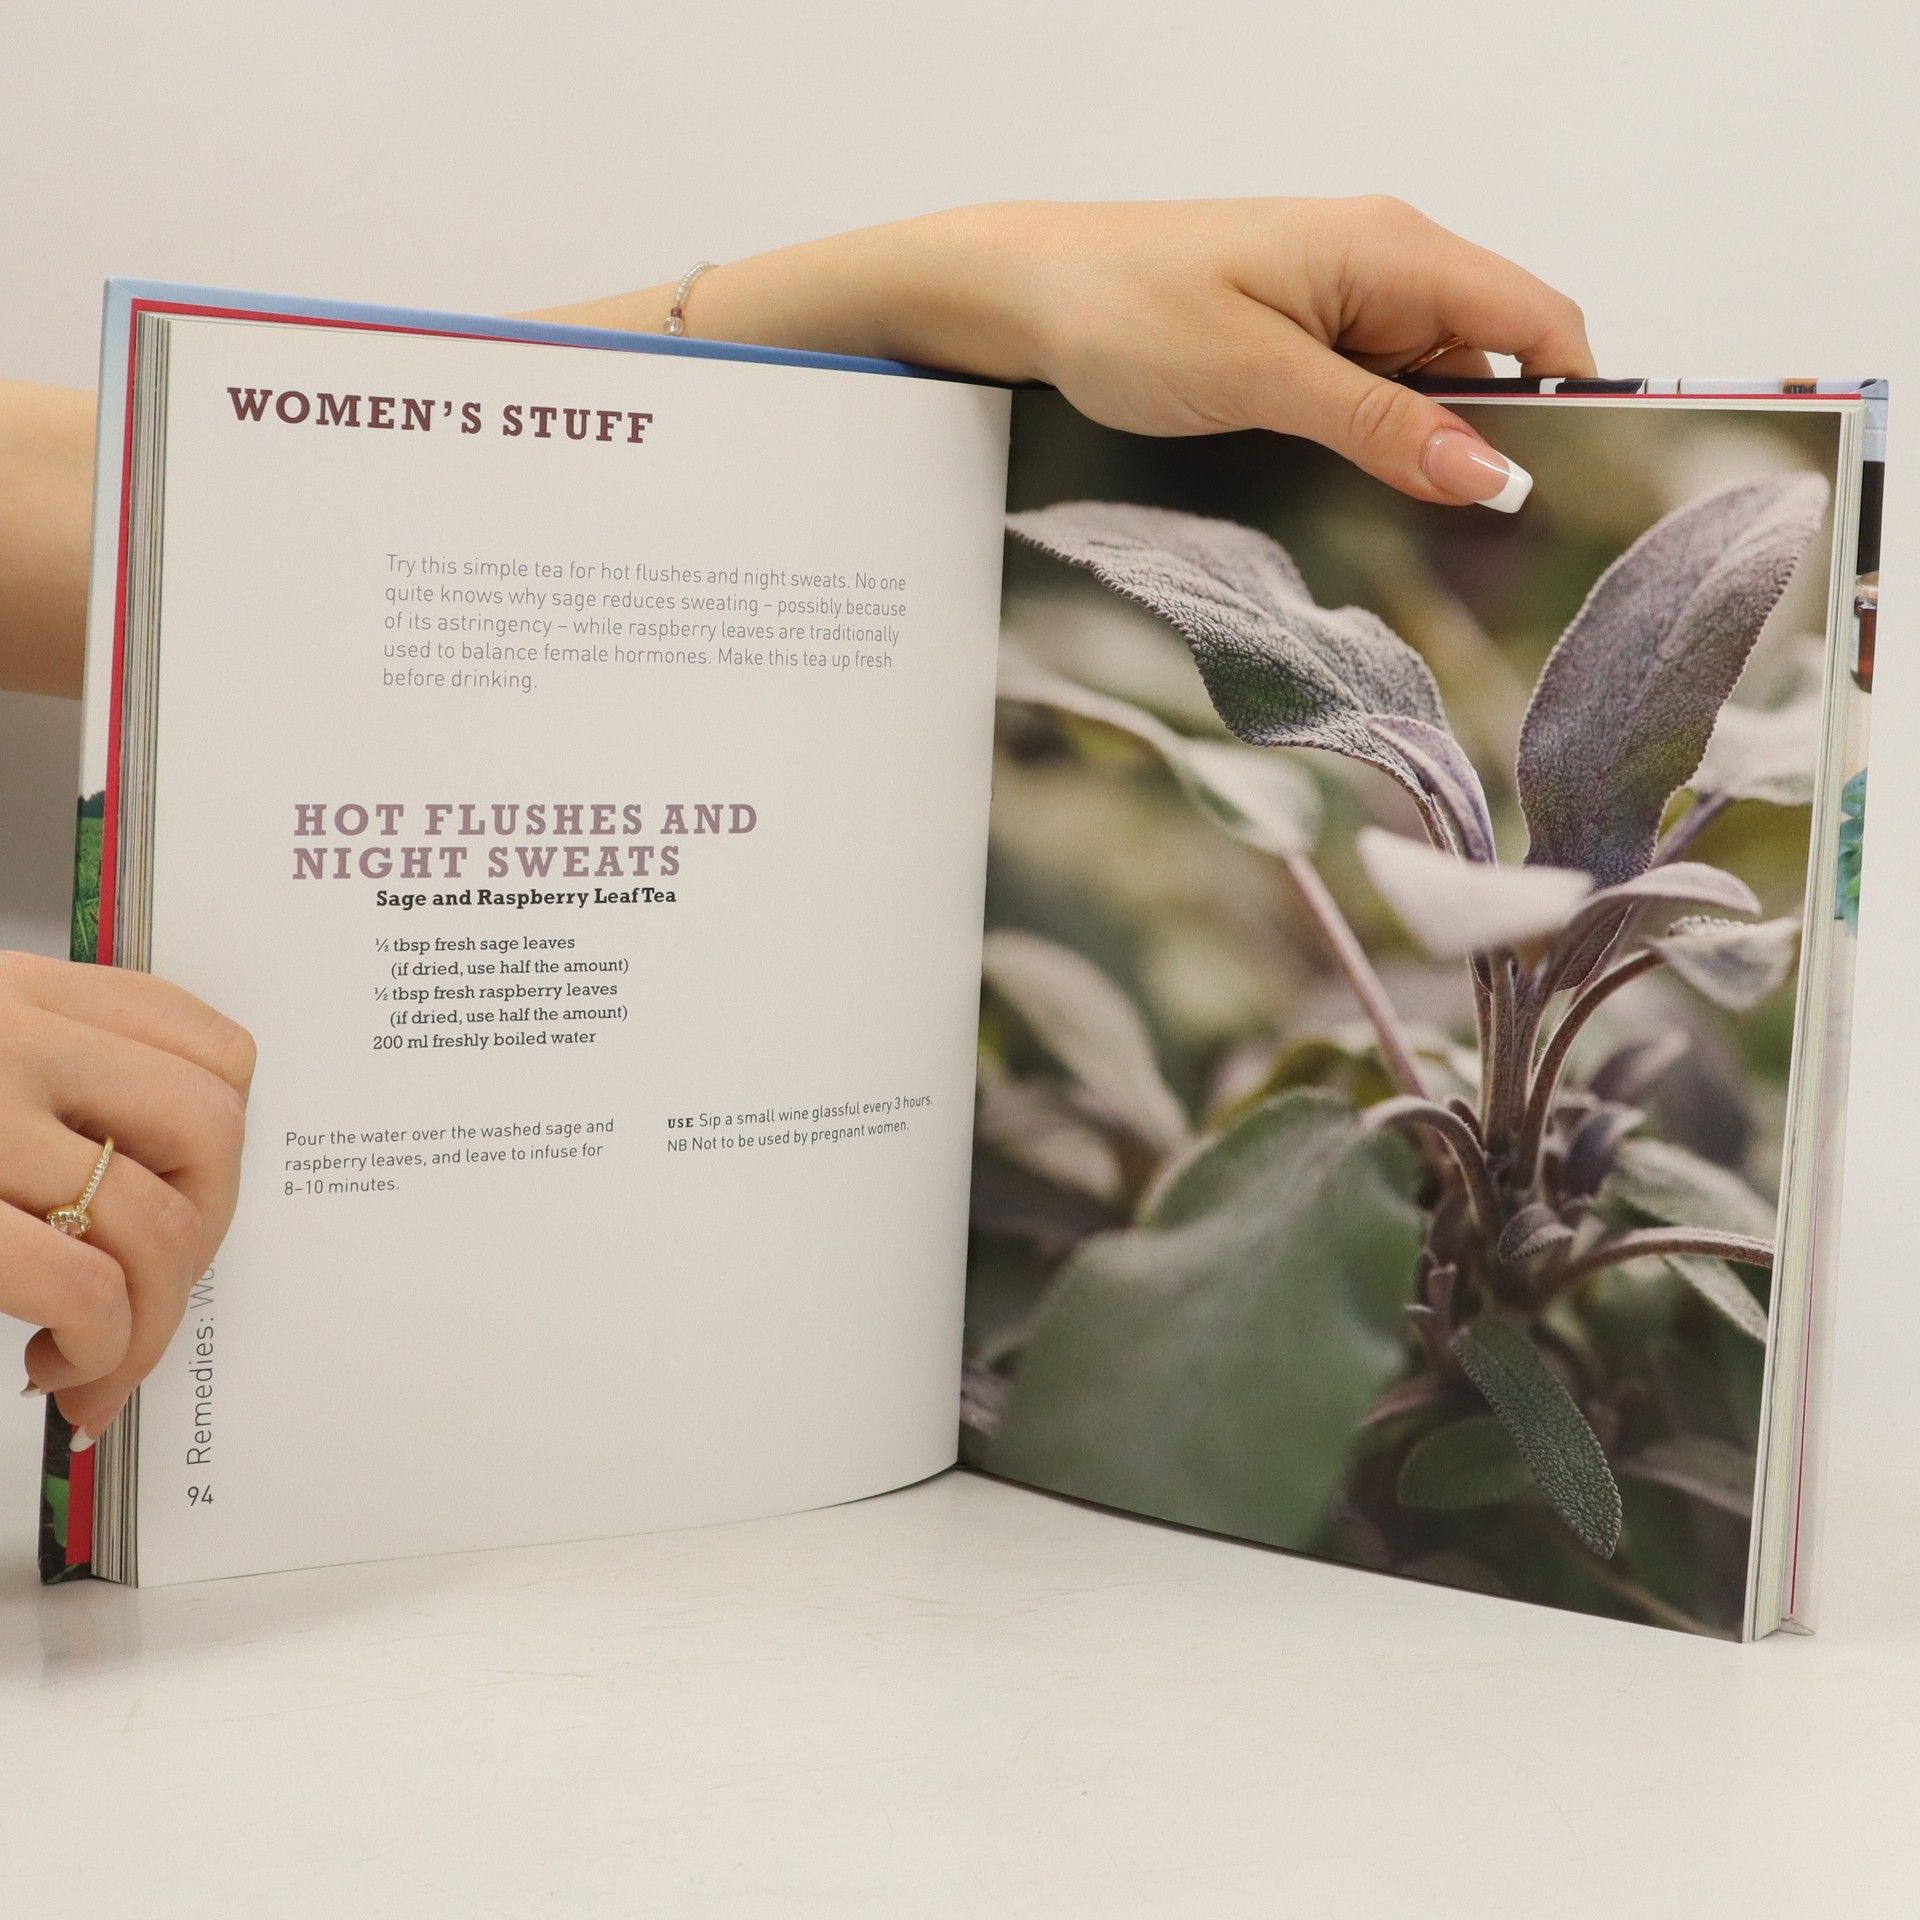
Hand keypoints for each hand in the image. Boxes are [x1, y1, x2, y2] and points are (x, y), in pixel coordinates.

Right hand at [0, 952, 252, 1447]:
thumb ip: (54, 1078)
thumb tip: (167, 1174)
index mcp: (20, 995)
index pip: (208, 1046)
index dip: (226, 1144)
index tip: (196, 1202)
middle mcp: (9, 1036)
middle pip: (211, 1131)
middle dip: (204, 1237)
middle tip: (155, 1298)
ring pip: (156, 1220)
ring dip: (151, 1323)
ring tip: (97, 1363)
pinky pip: (82, 1284)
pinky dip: (101, 1346)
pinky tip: (62, 1368)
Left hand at [908, 197, 1593, 509]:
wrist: (1025, 293)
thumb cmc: (1125, 307)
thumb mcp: (1260, 378)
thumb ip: (1378, 424)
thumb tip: (1490, 473)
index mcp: (1390, 249)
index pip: (1536, 320)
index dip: (1572, 402)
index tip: (1568, 492)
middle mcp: (1382, 266)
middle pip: (1494, 358)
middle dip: (1495, 442)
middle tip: (1476, 538)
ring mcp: (1343, 301)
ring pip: (1433, 384)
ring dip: (1427, 447)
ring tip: (1403, 520)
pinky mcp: (1305, 336)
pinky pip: (1375, 391)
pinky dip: (1378, 439)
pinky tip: (1353, 486)